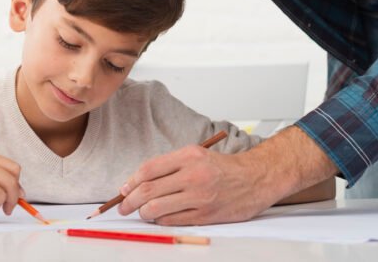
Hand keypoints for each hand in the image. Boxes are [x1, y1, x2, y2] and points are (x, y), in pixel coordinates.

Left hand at [117, 144, 277, 225]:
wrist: (255, 179)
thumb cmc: (222, 168)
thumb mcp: (196, 155)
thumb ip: (169, 165)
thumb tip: (138, 182)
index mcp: (188, 156)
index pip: (149, 169)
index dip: (130, 182)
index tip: (123, 190)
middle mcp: (193, 175)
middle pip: (148, 190)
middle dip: (129, 201)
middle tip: (122, 207)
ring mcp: (199, 196)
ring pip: (157, 208)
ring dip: (144, 213)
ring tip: (143, 213)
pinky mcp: (206, 214)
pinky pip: (172, 221)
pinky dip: (160, 221)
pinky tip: (160, 218)